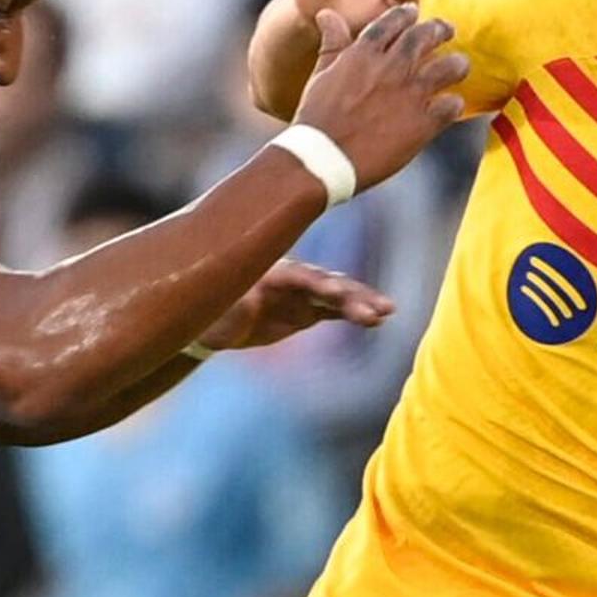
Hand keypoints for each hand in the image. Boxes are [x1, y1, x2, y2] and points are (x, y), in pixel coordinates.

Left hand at [198, 259, 390, 352]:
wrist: (212, 323)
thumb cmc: (209, 311)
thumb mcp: (218, 310)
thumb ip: (236, 304)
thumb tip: (252, 299)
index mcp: (270, 274)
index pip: (300, 276)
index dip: (320, 283)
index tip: (338, 292)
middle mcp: (292, 279)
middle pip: (326, 284)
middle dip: (351, 295)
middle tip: (375, 309)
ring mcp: (303, 294)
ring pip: (338, 296)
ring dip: (361, 303)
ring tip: (386, 313)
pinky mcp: (308, 310)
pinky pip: (336, 311)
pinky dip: (355, 313)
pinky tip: (377, 319)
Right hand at [291, 2, 468, 192]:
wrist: (324, 158)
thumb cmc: (317, 119)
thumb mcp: (321, 74)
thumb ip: (332, 43)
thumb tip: (328, 14)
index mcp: (365, 53)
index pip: (393, 21)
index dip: (406, 14)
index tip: (413, 13)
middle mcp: (392, 68)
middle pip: (425, 36)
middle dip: (439, 29)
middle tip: (447, 29)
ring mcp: (410, 94)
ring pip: (448, 67)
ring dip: (457, 64)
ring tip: (460, 65)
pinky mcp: (422, 124)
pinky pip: (451, 106)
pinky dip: (454, 104)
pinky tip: (451, 106)